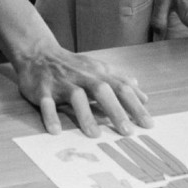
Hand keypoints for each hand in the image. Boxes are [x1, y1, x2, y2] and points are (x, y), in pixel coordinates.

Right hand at [15, 44, 153, 136]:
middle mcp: (82, 76)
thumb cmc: (74, 66)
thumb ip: (121, 83)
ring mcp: (62, 82)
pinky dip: (50, 115)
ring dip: (86, 115)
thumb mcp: (99, 70)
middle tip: (128, 132)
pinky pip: (46, 102)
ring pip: (76, 96)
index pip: (121, 88)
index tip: (148, 124)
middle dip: (116, 111)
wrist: (39, 52)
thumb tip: (144, 96)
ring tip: (95, 134)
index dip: (135, 105)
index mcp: (98, 73)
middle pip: (102, 91)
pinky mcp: (42, 89)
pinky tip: (56, 131)